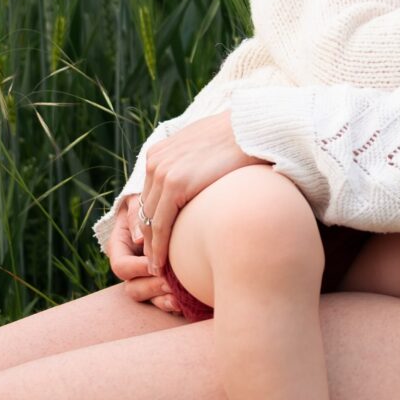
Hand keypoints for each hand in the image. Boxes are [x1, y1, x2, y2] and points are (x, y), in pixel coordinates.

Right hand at [105, 200, 183, 309]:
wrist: (168, 204)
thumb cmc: (149, 199)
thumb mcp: (137, 201)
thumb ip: (135, 216)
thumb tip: (139, 238)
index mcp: (120, 248)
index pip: (121, 266)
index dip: (137, 269)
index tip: (157, 266)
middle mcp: (130, 266)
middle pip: (132, 289)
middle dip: (152, 288)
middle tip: (171, 284)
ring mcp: (144, 277)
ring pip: (148, 298)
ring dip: (163, 301)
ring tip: (180, 299)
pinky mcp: (161, 282)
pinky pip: (164, 299)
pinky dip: (174, 303)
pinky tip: (187, 302)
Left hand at [133, 111, 266, 283]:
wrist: (253, 129)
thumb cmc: (238, 141)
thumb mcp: (205, 150)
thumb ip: (193, 165)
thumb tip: (200, 180)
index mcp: (159, 153)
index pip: (150, 197)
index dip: (151, 222)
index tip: (156, 243)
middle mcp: (155, 162)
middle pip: (145, 210)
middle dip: (148, 239)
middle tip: (154, 263)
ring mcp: (162, 173)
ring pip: (150, 221)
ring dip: (151, 247)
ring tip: (158, 269)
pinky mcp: (175, 185)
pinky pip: (161, 225)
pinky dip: (159, 247)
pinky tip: (163, 263)